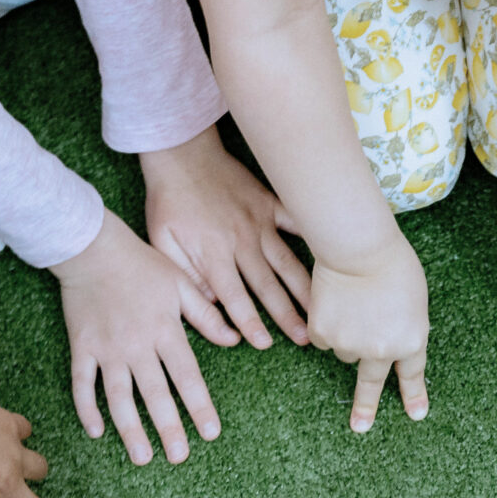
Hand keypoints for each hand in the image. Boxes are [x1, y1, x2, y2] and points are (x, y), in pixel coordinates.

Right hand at [53, 213, 229, 465]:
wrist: (92, 247)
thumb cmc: (141, 263)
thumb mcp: (181, 284)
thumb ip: (207, 315)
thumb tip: (235, 340)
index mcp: (165, 330)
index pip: (187, 376)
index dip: (200, 406)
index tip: (210, 433)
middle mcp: (137, 345)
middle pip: (155, 394)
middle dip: (169, 428)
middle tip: (179, 457)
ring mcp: (107, 348)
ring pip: (119, 397)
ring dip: (130, 430)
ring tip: (142, 457)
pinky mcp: (81, 347)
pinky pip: (82, 383)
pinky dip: (86, 408)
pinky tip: (96, 432)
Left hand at [142, 126, 313, 353]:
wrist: (181, 153)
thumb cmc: (168, 201)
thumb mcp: (162, 242)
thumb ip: (186, 276)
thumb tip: (213, 304)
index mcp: (212, 253)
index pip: (234, 297)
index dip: (250, 322)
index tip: (265, 344)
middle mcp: (241, 240)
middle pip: (268, 285)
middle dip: (287, 315)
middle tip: (306, 339)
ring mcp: (260, 221)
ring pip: (287, 261)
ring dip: (305, 289)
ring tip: (322, 309)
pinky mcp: (269, 204)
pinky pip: (296, 222)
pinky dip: (315, 236)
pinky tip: (334, 254)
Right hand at [309, 238, 428, 431]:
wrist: (358, 249)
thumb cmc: (392, 263)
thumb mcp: (414, 299)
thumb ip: (404, 325)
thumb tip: (387, 340)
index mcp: (411, 341)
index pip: (412, 374)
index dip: (414, 395)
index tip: (416, 415)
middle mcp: (381, 351)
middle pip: (371, 383)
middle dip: (366, 407)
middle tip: (360, 427)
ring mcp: (350, 345)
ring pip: (345, 349)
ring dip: (347, 333)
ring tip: (353, 302)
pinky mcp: (323, 335)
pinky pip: (324, 337)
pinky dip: (327, 322)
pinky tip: (334, 300)